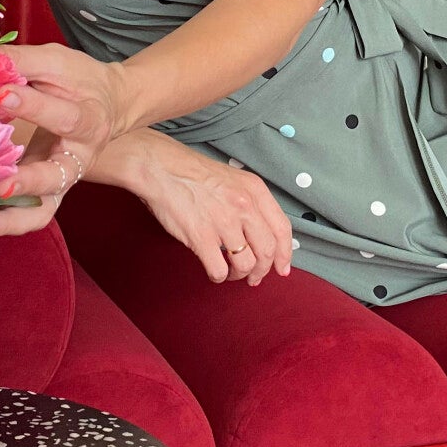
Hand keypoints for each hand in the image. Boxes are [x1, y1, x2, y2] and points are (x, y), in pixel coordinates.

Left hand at [0, 42, 129, 228]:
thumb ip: (20, 63)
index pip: (63, 116)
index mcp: (89, 122)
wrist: (110, 105)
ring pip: (42, 210)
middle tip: (0, 185)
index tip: (0, 93)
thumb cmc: (81, 81)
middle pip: (57, 177)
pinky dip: (2, 223)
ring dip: (10, 221)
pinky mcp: (46, 192)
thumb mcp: (57, 62)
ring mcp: (62, 181)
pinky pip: (27, 214)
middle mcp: (78, 159)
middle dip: (29, 182)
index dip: (32, 105)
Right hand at [112, 129, 294, 285]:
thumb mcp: (232, 179)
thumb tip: (261, 233)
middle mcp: (244, 206)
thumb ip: (250, 202)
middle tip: (253, 278)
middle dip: (262, 270)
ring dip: (240, 275)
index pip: (282, 229)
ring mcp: (224, 222)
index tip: (282, 269)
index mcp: (254, 190)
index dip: (285, 254)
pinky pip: (219, 269)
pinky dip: (219, 276)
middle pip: (267, 251)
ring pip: (246, 264)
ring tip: (231, 273)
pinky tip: (214, 271)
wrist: (160, 168)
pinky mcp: (201, 237)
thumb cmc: (192, 173)